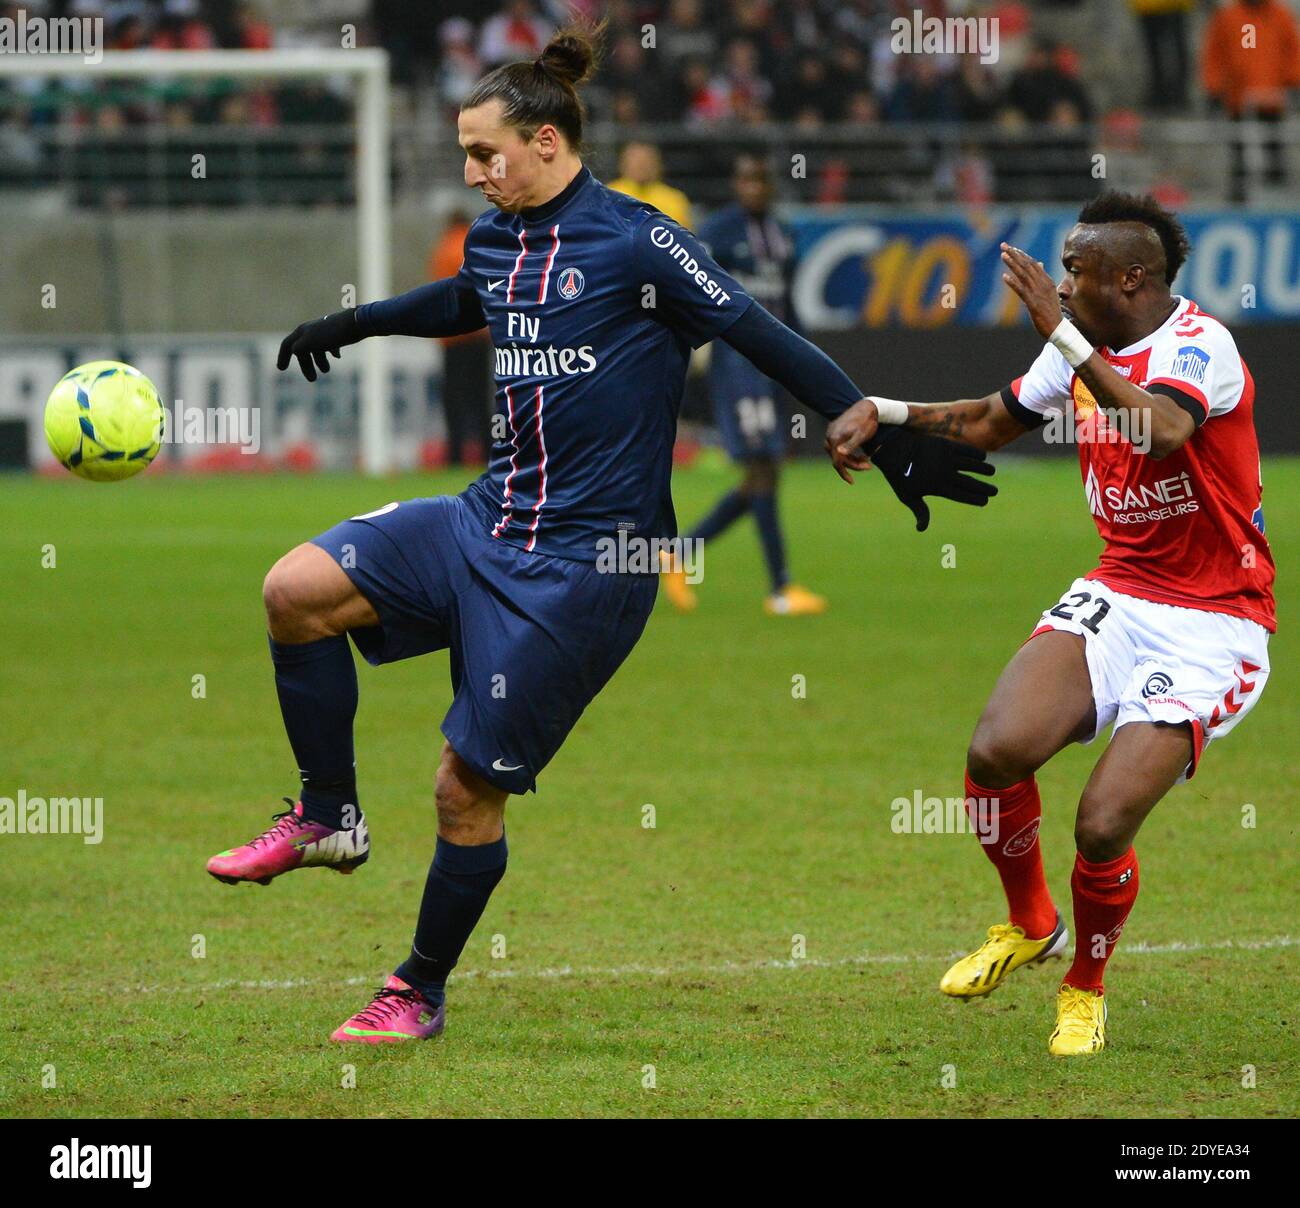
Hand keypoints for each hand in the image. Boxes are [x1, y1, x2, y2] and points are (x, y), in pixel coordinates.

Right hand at [276, 308, 361, 380]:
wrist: (355, 323)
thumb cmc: (331, 334)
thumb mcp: (311, 343)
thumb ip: (299, 348)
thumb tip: (293, 351)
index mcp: (302, 332)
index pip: (287, 345)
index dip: (282, 357)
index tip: (281, 369)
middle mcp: (311, 330)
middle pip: (303, 350)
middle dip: (306, 365)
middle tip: (313, 380)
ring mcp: (324, 331)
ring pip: (317, 348)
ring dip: (319, 361)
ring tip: (327, 370)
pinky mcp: (337, 332)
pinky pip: (330, 343)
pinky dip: (331, 351)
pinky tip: (337, 357)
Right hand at [825, 397, 880, 483]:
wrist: (868, 406)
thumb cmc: (866, 422)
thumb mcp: (861, 435)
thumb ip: (850, 445)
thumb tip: (838, 453)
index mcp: (835, 438)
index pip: (836, 461)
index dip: (844, 473)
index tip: (852, 481)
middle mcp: (830, 436)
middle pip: (838, 458)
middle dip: (853, 464)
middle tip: (869, 466)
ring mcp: (831, 432)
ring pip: (839, 453)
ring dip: (852, 459)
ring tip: (867, 459)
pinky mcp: (835, 431)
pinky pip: (840, 446)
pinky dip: (850, 452)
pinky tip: (861, 454)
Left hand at [866, 427, 997, 531]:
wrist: (894, 450)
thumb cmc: (900, 476)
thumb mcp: (908, 496)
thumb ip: (920, 511)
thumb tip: (921, 530)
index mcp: (937, 488)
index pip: (961, 496)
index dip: (975, 499)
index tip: (985, 501)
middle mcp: (944, 473)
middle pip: (970, 483)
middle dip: (984, 488)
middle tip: (994, 491)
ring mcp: (946, 458)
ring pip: (971, 465)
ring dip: (983, 469)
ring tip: (991, 472)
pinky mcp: (945, 445)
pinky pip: (965, 450)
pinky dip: (976, 453)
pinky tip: (983, 457)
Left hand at [999, 243, 1061, 339]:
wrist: (1057, 328)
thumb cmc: (1051, 311)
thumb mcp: (1049, 291)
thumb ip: (1043, 278)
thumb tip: (1040, 264)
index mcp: (1047, 281)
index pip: (1033, 264)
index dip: (1021, 255)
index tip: (1011, 248)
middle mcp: (1043, 284)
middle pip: (1027, 265)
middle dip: (1015, 254)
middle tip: (1004, 245)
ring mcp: (1038, 293)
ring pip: (1023, 275)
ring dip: (1013, 264)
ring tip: (1003, 255)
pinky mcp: (1033, 303)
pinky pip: (1021, 291)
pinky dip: (1013, 283)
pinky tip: (1004, 277)